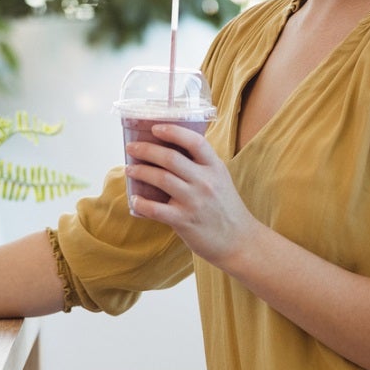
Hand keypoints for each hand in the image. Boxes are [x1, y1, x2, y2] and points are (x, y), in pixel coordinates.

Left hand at [126, 125, 262, 267]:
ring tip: (130, 169)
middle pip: (170, 158)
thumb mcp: (220, 180)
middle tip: (131, 147)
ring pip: (161, 179)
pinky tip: (134, 199)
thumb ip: (201, 166)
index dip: (173, 132)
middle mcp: (205, 182)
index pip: (194, 142)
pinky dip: (142, 203)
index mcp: (215, 168)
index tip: (155, 128)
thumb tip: (171, 150)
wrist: (239, 241)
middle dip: (146, 150)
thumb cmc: (225, 208)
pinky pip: (156, 209)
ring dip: (140, 172)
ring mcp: (194, 201)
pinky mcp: (185, 221)